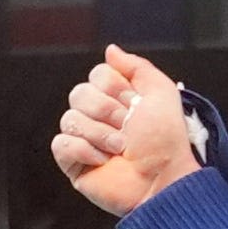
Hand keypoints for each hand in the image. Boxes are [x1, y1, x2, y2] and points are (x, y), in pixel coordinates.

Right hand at [51, 48, 200, 215]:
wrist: (163, 178)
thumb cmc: (166, 141)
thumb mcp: (160, 92)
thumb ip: (136, 66)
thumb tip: (110, 50)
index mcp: (117, 99)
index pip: (97, 75)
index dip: (115, 88)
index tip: (135, 104)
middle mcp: (98, 117)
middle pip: (79, 93)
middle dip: (106, 110)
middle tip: (127, 128)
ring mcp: (84, 140)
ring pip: (69, 119)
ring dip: (100, 133)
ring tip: (120, 148)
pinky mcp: (74, 164)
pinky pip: (61, 144)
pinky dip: (83, 150)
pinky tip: (103, 160)